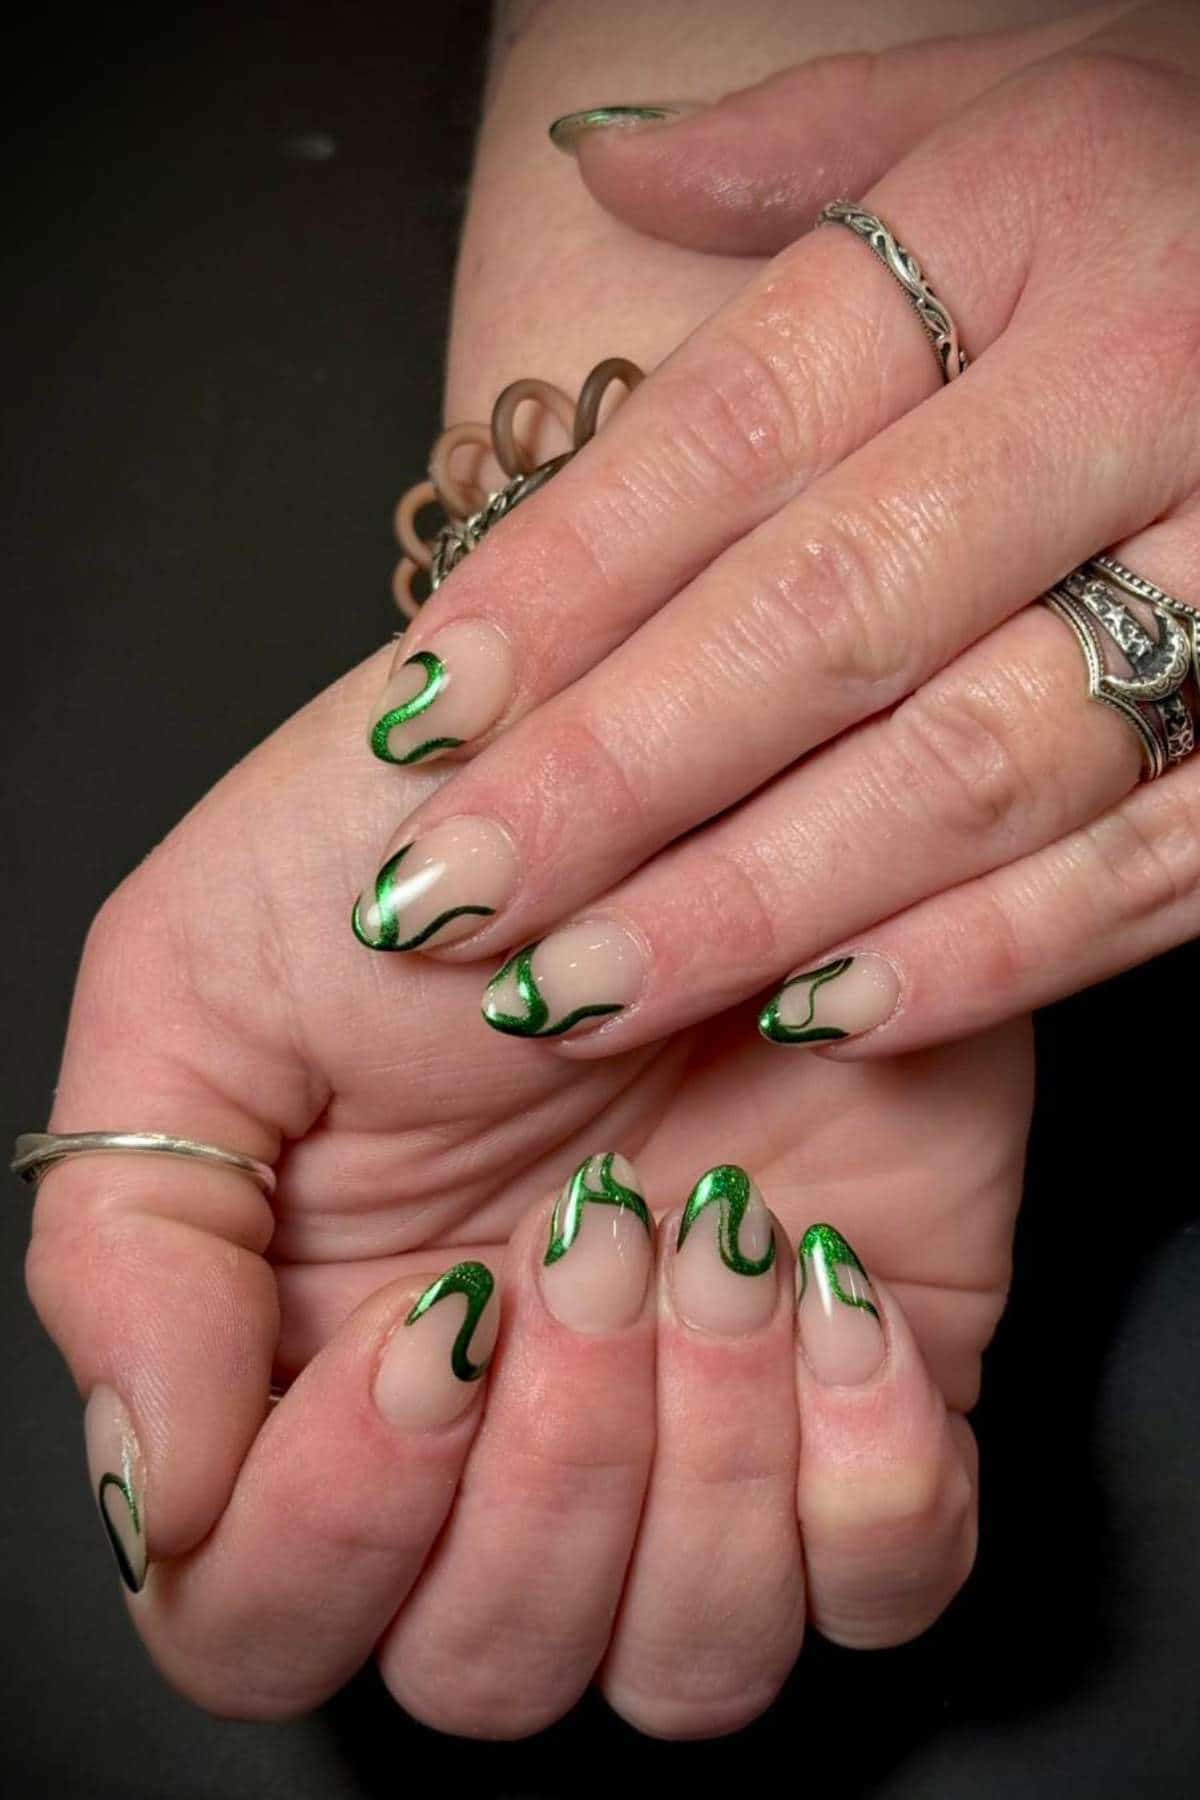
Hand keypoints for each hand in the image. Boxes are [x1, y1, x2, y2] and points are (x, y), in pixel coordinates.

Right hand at [24, 644, 1028, 1736]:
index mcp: (314, 1367)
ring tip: (710, 1233)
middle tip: (584, 1238)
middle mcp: (501, 1436)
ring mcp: (695, 1425)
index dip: (335, 1531)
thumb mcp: (197, 986)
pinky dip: (871, 1484)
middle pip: (485, 1670)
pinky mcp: (875, 1383)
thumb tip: (150, 1490)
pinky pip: (891, 1582)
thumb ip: (131, 1249)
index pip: (265, 1617)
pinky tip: (836, 1291)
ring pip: (687, 1667)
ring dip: (700, 1475)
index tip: (429, 1327)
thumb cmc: (419, 844)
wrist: (673, 749)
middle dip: (542, 1484)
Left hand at [361, 0, 1199, 1060]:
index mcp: (1032, 216)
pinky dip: (993, 953)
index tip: (423, 712)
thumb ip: (805, 149)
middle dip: (618, 778)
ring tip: (580, 985)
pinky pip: (1155, 859)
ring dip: (761, 900)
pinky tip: (822, 1013)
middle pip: (827, 617)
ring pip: (974, 765)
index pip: (738, 427)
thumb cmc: (1193, 180)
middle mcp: (1144, 381)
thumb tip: (599, 165)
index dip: (562, 581)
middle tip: (454, 896)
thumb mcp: (1012, 101)